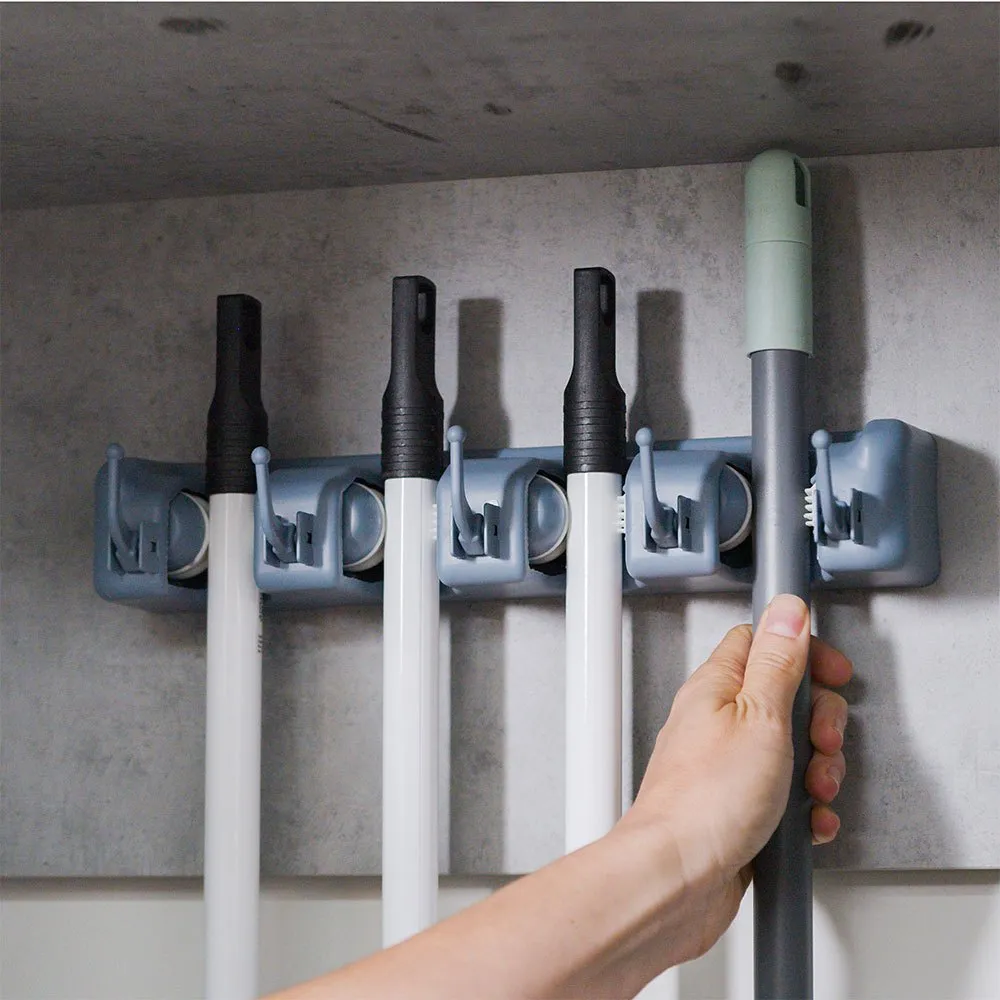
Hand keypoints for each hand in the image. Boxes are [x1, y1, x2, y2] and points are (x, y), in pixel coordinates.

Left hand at [619, 594, 850, 962]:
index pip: (759, 642)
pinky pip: (785, 797)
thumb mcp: (760, 717)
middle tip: (821, 742)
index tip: (833, 675)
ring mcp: (727, 767)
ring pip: (791, 751)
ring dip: (818, 771)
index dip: (802, 651)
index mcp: (716, 688)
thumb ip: (777, 662)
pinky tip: (809, 821)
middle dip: (820, 721)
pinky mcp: (739, 809)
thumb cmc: (706, 801)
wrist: (678, 878)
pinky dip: (806, 810)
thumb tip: (786, 610)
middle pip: (785, 699)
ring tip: (814, 790)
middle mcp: (717, 723)